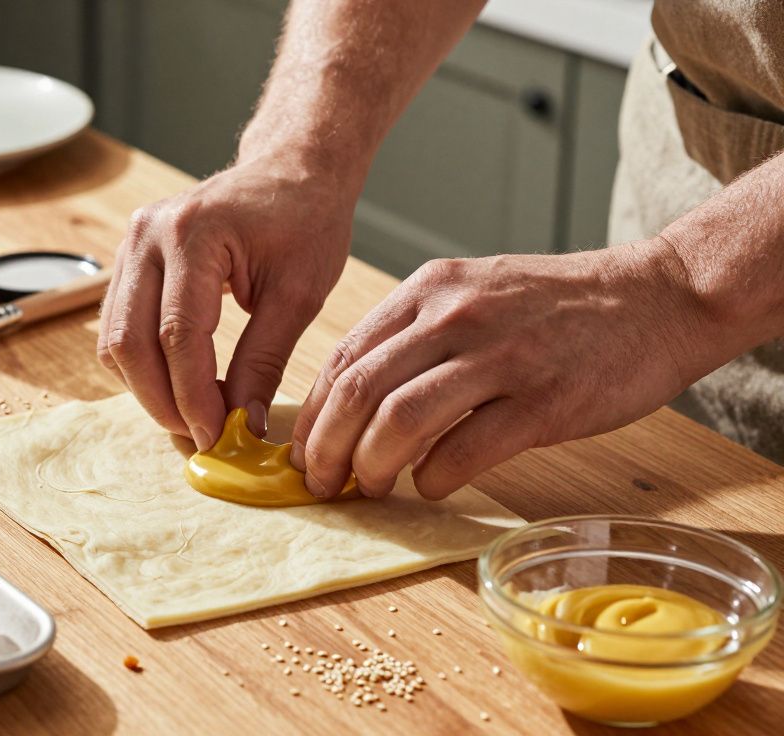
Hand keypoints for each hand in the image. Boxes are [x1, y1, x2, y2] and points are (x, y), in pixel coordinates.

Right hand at [97, 157, 355, 448]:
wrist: (291, 170)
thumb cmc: (305, 219)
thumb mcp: (299, 294)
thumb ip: (264, 360)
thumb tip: (242, 423)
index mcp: (194, 233)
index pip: (179, 334)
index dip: (194, 395)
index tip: (216, 437)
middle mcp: (149, 235)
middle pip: (131, 341)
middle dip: (162, 401)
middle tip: (199, 439)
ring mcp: (131, 243)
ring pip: (115, 339)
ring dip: (147, 388)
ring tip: (191, 418)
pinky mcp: (130, 259)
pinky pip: (120, 326)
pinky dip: (143, 365)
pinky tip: (179, 386)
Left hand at [290, 241, 719, 499]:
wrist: (656, 297)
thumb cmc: (556, 307)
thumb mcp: (472, 293)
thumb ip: (414, 336)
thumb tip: (352, 401)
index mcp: (430, 290)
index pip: (345, 357)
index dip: (315, 414)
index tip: (304, 452)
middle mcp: (456, 316)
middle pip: (360, 391)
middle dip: (326, 449)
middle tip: (323, 484)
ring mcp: (501, 357)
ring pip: (400, 420)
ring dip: (371, 466)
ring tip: (371, 488)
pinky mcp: (544, 401)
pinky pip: (465, 449)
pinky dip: (434, 477)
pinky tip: (431, 484)